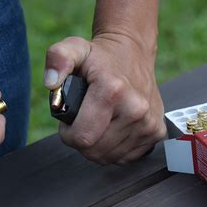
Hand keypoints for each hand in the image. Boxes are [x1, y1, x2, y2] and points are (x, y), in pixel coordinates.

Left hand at [44, 34, 165, 163]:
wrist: (134, 52)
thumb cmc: (101, 56)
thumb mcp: (74, 49)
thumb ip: (57, 59)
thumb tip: (51, 82)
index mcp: (113, 91)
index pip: (82, 138)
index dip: (68, 134)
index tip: (69, 122)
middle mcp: (135, 109)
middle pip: (96, 152)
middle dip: (82, 141)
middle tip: (83, 121)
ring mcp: (148, 123)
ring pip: (111, 157)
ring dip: (99, 146)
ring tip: (98, 123)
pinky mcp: (156, 132)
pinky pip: (127, 157)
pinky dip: (116, 148)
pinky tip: (113, 129)